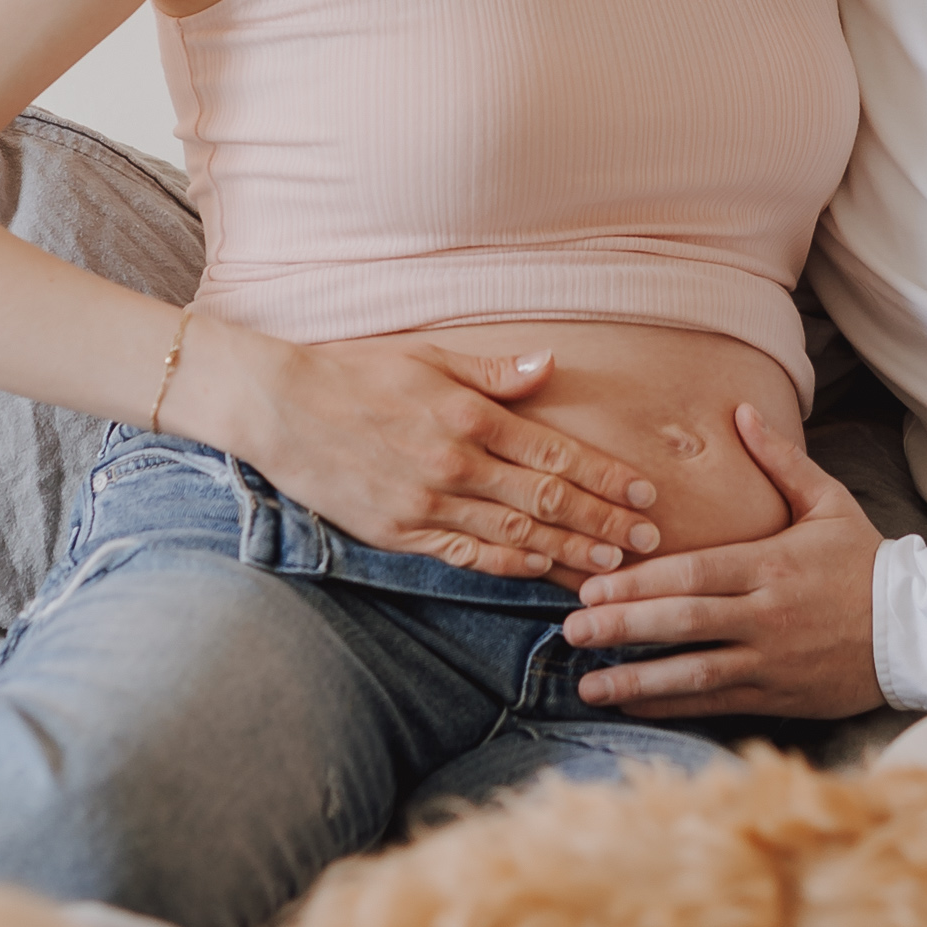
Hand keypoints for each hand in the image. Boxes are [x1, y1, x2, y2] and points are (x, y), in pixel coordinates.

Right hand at [201, 331, 661, 587]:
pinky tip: (541, 571)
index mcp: (468, 416)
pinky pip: (466, 555)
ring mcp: (427, 503)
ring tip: (613, 566)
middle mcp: (455, 464)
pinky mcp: (399, 531)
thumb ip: (492, 373)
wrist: (277, 406)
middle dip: (604, 522)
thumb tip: (550, 366)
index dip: (606, 477)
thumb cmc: (353, 371)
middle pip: (547, 499)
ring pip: (514, 534)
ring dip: (568, 551)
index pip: (555, 452)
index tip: (645, 493)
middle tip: (650, 541)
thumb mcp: (427, 356)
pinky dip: (509, 565)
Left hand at [563, 406, 885, 716]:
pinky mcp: (781, 694)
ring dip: (637, 678)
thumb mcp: (828, 502)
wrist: (921, 629)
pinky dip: (672, 705)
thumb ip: (780, 461)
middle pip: (684, 622)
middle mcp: (768, 614)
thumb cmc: (867, 561)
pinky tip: (632, 704)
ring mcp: (773, 659)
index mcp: (772, 564)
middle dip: (622, 627)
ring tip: (587, 684)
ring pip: (695, 672)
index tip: (592, 588)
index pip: (694, 574)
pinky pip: (717, 701)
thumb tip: (742, 411)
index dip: (639, 583)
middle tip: (571, 632)